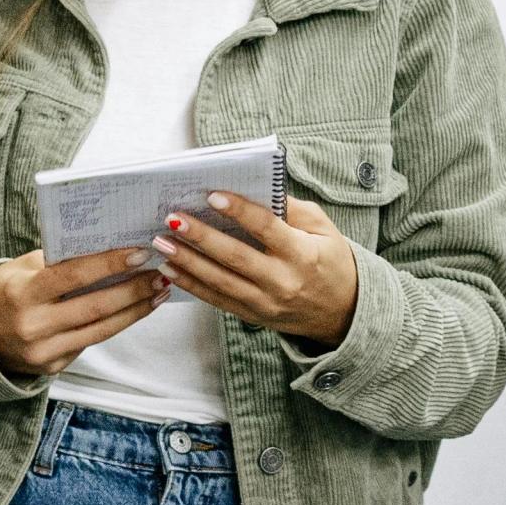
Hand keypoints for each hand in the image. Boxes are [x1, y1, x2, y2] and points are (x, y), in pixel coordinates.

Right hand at [0, 245, 162, 378]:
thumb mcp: (22, 268)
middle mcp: (33, 326)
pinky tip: (136, 310)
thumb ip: (58, 261)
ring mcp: (43, 351)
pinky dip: (117, 324)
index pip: (72, 276)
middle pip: (95, 307)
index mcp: (22, 293)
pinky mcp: (52, 367)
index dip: (109, 264)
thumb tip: (107, 246)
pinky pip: (91, 342)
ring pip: (101, 329)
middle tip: (161, 273)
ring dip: (135, 310)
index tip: (139, 253)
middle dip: (133, 289)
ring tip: (158, 291)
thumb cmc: (6, 291)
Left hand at [153, 192, 360, 345]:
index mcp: (303, 254)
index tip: (212, 196)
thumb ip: (292, 210)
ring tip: (162, 244)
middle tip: (172, 219)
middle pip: (236, 257)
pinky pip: (217, 300)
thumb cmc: (331, 260)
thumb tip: (255, 188)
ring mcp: (266, 303)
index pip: (267, 228)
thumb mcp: (323, 228)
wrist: (343, 311)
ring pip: (221, 282)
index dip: (240, 211)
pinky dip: (192, 285)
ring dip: (187, 262)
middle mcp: (283, 281)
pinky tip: (170, 269)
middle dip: (201, 238)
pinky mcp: (254, 316)